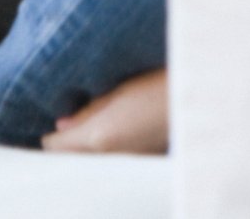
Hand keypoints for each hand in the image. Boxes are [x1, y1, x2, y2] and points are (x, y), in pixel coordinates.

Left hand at [39, 69, 170, 154]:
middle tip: (65, 130)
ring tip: (88, 130)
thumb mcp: (117, 91)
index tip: (53, 127)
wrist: (198, 98)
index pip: (55, 148)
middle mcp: (110, 157)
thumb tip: (61, 125)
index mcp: (99, 136)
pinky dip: (106, 155)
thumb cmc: (158, 86)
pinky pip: (114, 164)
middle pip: (72, 161)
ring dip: (86, 152)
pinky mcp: (143, 164)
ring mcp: (128, 164)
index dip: (51, 137)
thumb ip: (87, 111)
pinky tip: (112, 137)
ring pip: (93, 165)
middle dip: (65, 148)